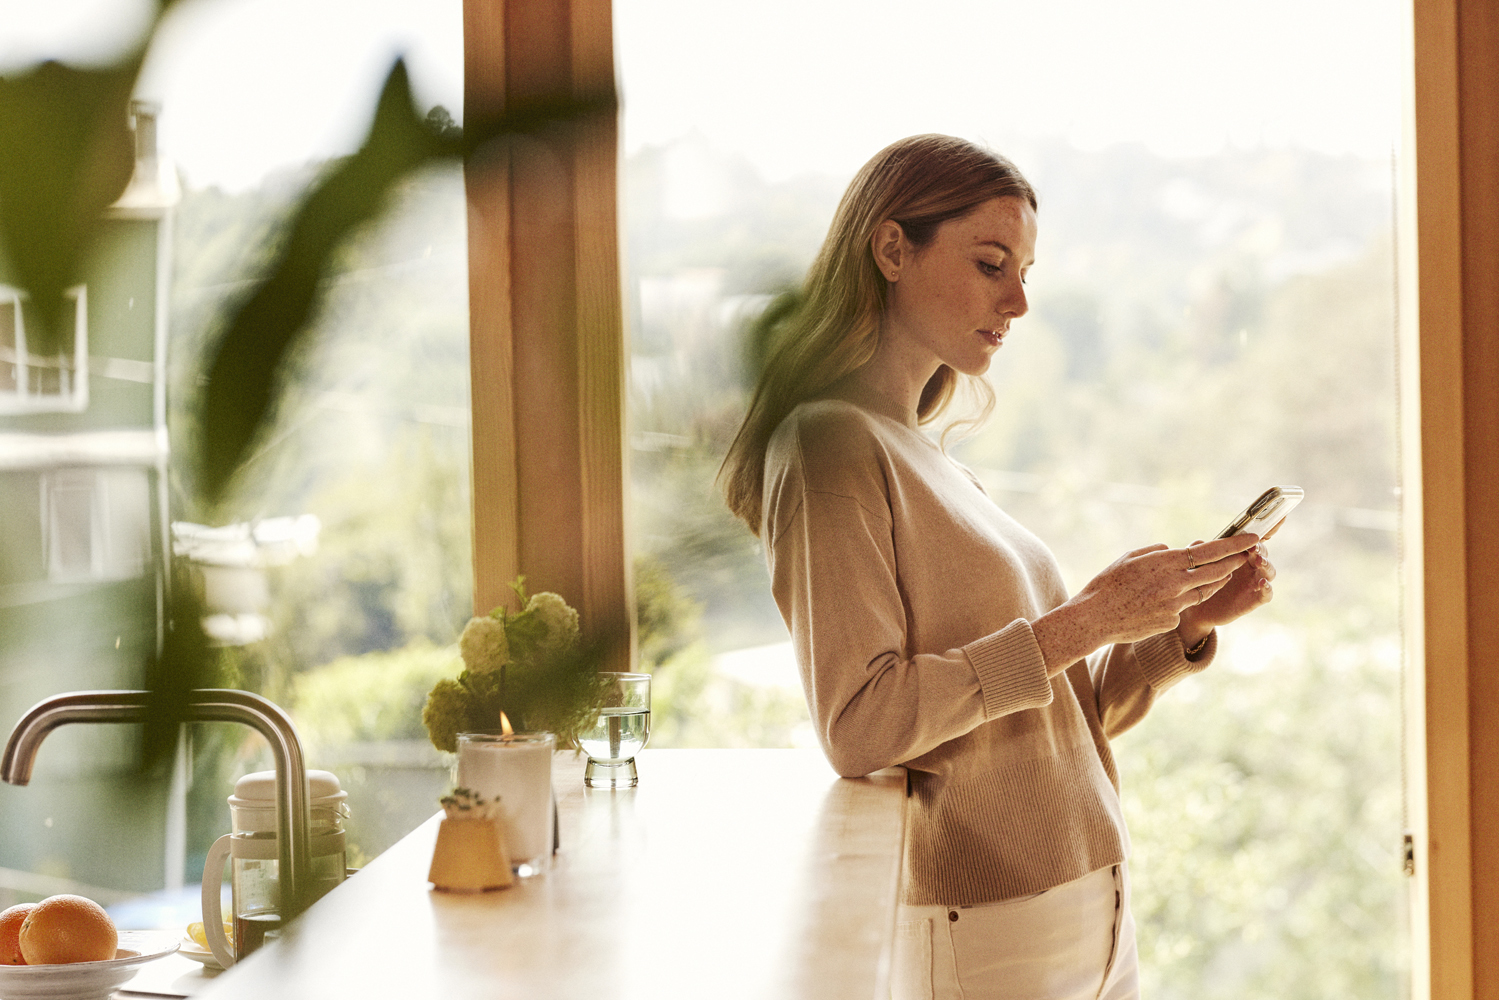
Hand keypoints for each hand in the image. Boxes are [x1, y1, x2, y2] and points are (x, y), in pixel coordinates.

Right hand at [1032, 533, 1257, 673]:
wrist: (1094, 619)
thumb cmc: (1107, 585)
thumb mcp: (1129, 558)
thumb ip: (1156, 552)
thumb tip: (1174, 549)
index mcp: (1164, 562)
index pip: (1209, 551)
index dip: (1234, 545)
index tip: (1252, 538)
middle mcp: (1174, 583)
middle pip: (1216, 571)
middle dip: (1235, 562)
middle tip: (1249, 555)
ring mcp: (1174, 605)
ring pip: (1204, 591)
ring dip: (1215, 581)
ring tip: (1224, 573)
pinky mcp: (1171, 622)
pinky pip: (1183, 609)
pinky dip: (1181, 602)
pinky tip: (1167, 601)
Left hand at [1176, 523, 1280, 648]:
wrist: (1196, 610)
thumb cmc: (1199, 581)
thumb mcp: (1196, 565)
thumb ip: (1198, 553)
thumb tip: (1198, 542)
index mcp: (1239, 552)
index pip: (1255, 538)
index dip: (1268, 527)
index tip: (1278, 516)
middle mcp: (1251, 565)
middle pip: (1263, 552)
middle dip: (1260, 547)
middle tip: (1253, 546)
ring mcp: (1254, 581)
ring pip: (1269, 570)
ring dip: (1266, 564)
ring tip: (1258, 560)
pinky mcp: (1254, 599)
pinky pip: (1267, 593)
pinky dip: (1267, 588)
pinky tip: (1261, 583)